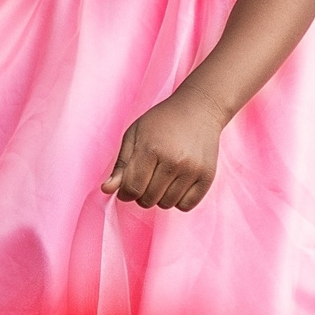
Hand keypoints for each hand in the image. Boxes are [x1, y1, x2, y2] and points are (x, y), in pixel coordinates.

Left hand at [100, 91, 224, 210]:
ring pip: (166, 204)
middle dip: (141, 194)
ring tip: (162, 178)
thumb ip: (121, 165)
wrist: (199, 109)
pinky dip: (178, 200)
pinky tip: (176, 184)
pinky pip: (186, 206)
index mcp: (151, 149)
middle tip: (146, 177)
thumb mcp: (135, 134)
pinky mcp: (207, 176)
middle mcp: (174, 161)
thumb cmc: (162, 120)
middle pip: (148, 200)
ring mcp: (192, 170)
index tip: (128, 185)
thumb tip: (106, 190)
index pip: (132, 189)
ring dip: (160, 197)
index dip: (125, 192)